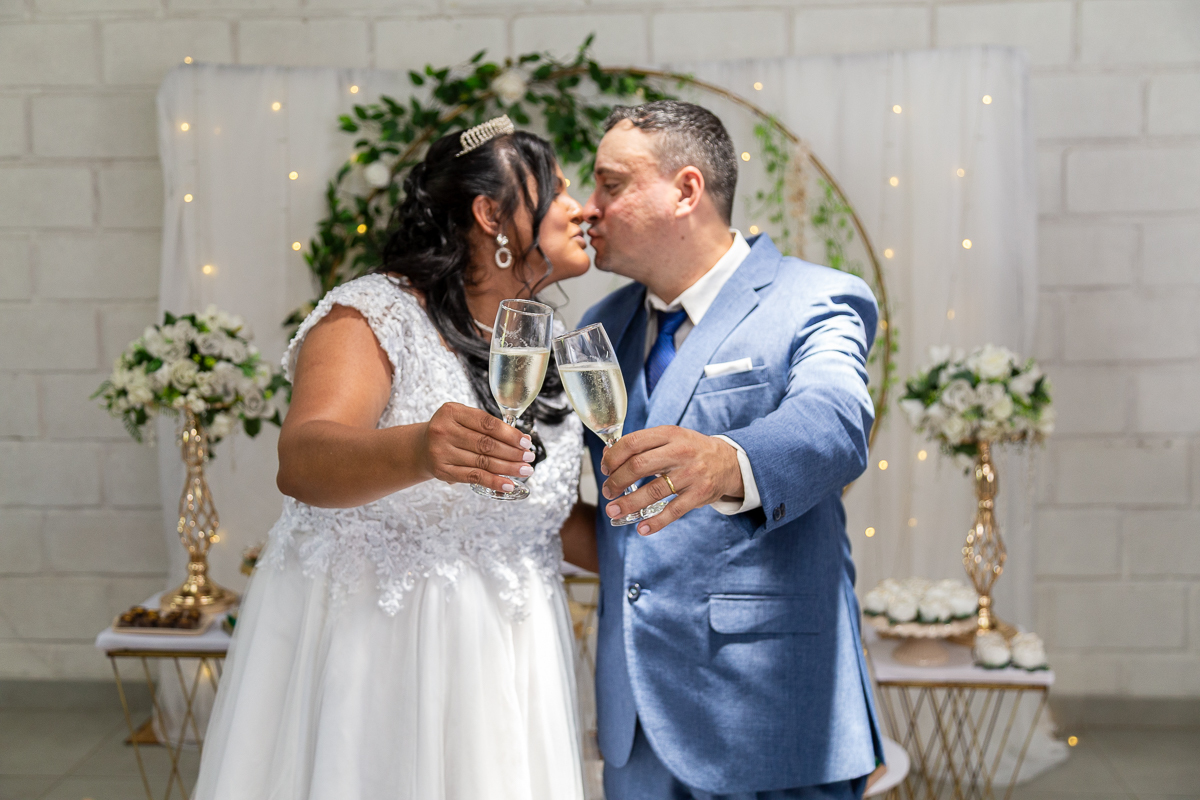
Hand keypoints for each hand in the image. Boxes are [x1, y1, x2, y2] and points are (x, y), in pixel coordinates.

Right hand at [420, 402, 534, 492]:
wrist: (422, 447)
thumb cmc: (450, 431)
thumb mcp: (462, 418)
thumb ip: (485, 425)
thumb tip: (520, 440)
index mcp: (452, 412)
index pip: (487, 424)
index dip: (509, 434)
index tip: (526, 441)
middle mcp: (444, 430)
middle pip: (486, 444)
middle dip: (512, 452)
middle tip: (529, 458)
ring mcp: (441, 452)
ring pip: (482, 462)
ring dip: (508, 468)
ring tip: (525, 470)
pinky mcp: (442, 471)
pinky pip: (473, 477)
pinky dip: (493, 481)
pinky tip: (508, 484)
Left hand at [600, 426, 743, 535]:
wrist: (730, 462)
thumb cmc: (692, 450)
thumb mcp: (671, 438)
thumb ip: (644, 445)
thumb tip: (609, 458)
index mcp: (670, 434)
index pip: (633, 443)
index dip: (613, 457)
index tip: (605, 469)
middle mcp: (680, 452)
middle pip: (639, 466)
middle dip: (617, 481)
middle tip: (607, 492)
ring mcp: (691, 474)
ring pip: (653, 491)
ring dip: (629, 504)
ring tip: (614, 511)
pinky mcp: (700, 494)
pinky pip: (674, 511)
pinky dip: (655, 522)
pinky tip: (642, 529)